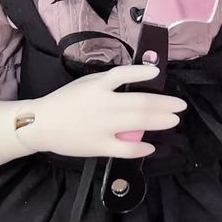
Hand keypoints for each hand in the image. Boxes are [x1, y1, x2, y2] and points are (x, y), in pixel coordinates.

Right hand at [13, 64, 186, 159]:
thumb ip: (107, 82)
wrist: (41, 124)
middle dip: (164, 104)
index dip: (142, 73)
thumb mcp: (85, 83)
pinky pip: (125, 148)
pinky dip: (140, 148)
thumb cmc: (65, 101)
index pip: (123, 75)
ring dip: (159, 121)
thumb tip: (134, 80)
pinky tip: (151, 146)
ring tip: (173, 120)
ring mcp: (103, 126)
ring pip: (138, 124)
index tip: (157, 74)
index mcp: (98, 86)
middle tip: (180, 105)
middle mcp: (103, 104)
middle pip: (140, 103)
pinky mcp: (99, 146)